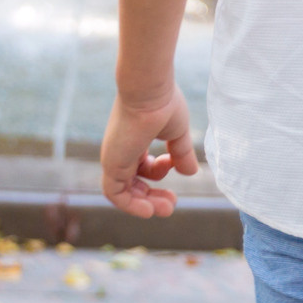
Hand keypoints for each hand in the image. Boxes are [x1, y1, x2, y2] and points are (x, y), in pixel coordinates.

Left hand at [102, 85, 198, 217]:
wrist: (149, 91)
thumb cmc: (163, 104)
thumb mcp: (177, 133)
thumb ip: (181, 153)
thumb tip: (191, 172)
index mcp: (134, 140)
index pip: (141, 166)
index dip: (159, 173)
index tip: (177, 168)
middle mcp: (121, 151)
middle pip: (133, 183)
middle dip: (153, 196)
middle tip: (172, 204)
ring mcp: (115, 158)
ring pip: (125, 192)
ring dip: (145, 204)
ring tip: (167, 209)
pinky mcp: (111, 165)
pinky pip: (116, 194)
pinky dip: (131, 206)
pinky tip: (149, 211)